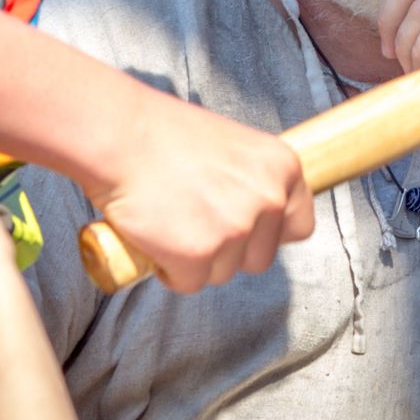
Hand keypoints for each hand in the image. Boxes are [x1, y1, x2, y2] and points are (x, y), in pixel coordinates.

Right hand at [91, 90, 312, 293]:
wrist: (120, 136)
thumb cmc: (166, 136)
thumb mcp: (234, 148)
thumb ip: (254, 182)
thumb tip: (257, 216)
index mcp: (284, 169)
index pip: (299, 226)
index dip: (267, 233)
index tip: (243, 228)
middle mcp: (269, 200)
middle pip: (260, 258)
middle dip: (228, 251)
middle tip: (192, 221)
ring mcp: (236, 229)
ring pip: (223, 273)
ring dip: (197, 260)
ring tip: (170, 222)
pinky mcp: (200, 254)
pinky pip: (190, 283)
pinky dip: (169, 271)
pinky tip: (155, 238)